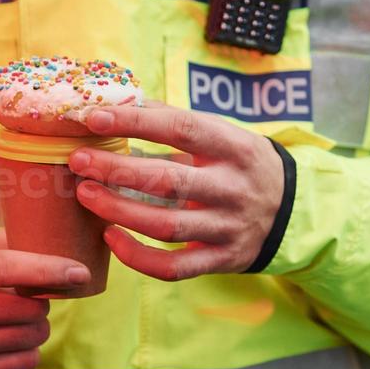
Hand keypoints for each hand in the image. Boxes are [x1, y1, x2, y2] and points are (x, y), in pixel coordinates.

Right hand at [0, 231, 88, 368]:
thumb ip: (10, 243)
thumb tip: (64, 243)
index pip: (2, 268)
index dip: (46, 270)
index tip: (80, 272)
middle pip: (23, 309)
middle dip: (44, 301)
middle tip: (37, 295)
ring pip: (28, 337)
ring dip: (40, 325)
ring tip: (24, 315)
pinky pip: (22, 363)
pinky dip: (30, 349)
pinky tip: (15, 337)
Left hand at [68, 104, 285, 280]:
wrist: (291, 209)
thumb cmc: (239, 164)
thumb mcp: (222, 134)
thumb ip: (174, 119)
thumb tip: (117, 101)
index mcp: (235, 147)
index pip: (181, 128)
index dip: (135, 122)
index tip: (94, 117)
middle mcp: (233, 188)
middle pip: (168, 181)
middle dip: (117, 171)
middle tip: (78, 161)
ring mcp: (228, 228)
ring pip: (166, 227)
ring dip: (119, 212)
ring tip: (85, 194)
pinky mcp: (221, 260)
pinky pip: (173, 268)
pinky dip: (137, 257)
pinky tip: (111, 238)